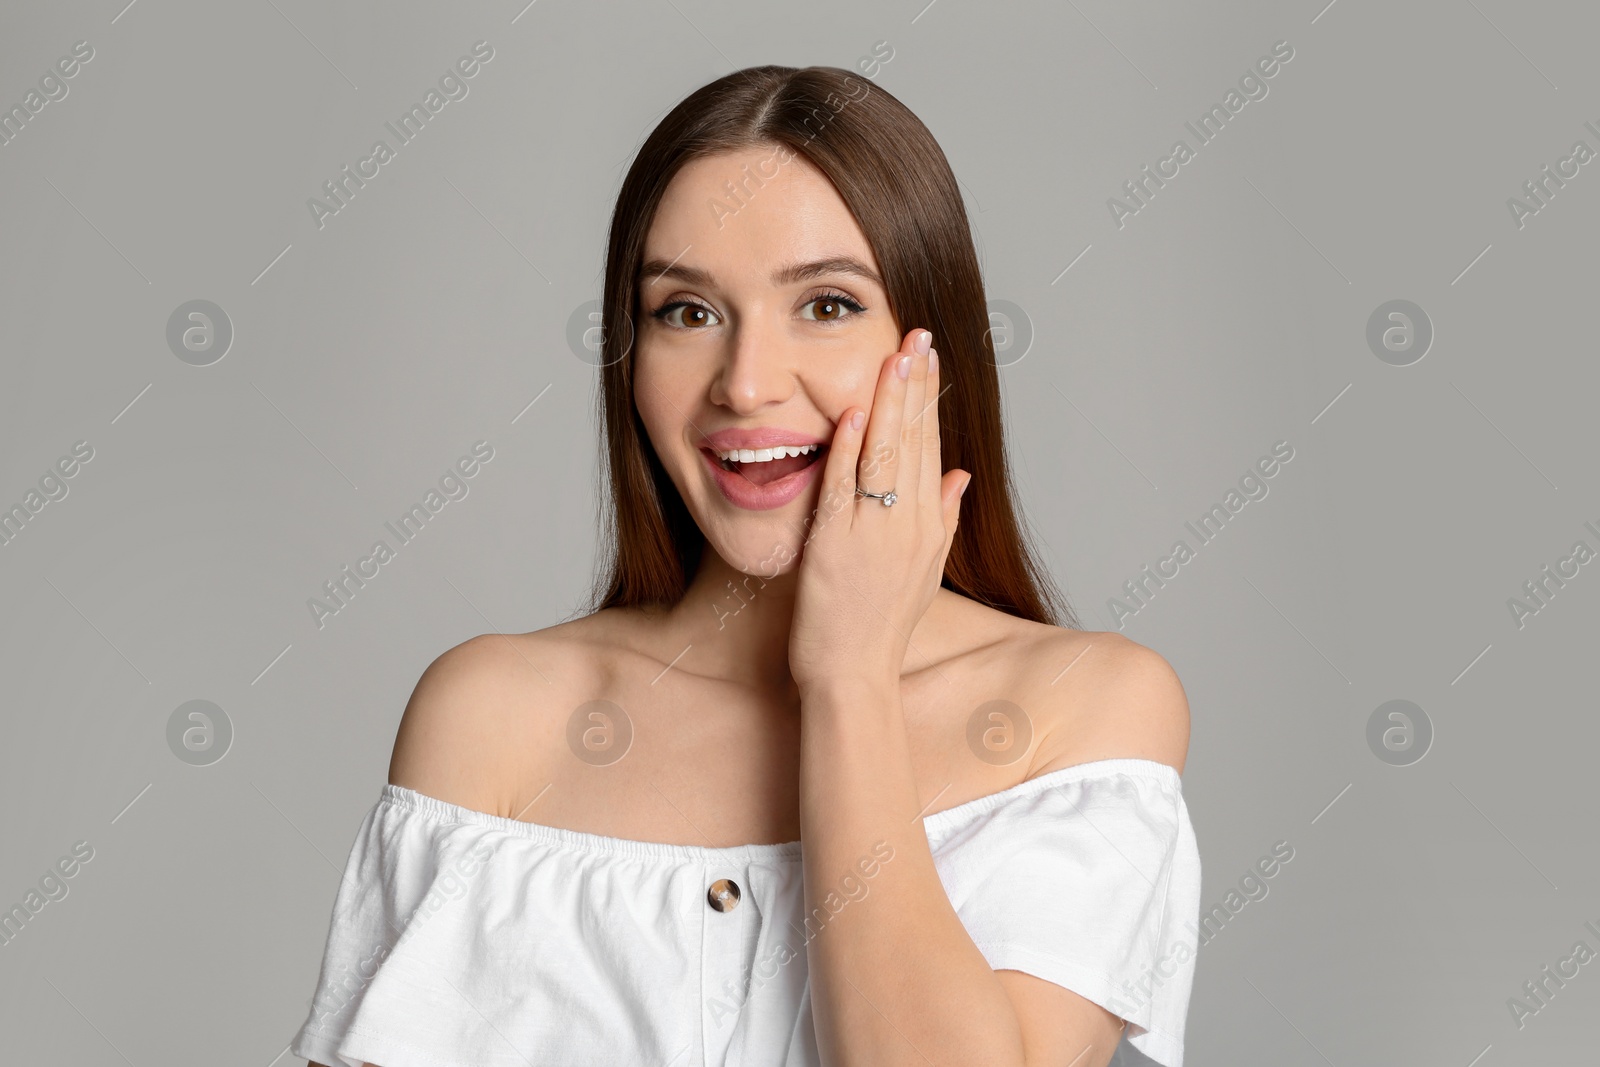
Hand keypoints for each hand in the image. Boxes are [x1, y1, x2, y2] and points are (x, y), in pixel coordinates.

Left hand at [788, 327, 971, 695]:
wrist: (853, 674)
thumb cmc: (882, 626)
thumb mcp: (926, 571)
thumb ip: (942, 518)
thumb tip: (960, 475)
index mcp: (929, 525)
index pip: (931, 445)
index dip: (930, 397)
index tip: (930, 355)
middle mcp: (907, 524)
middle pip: (914, 440)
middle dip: (916, 384)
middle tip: (918, 333)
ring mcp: (873, 533)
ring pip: (885, 455)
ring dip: (889, 403)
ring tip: (895, 355)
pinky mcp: (836, 544)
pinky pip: (845, 488)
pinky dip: (849, 450)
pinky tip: (852, 413)